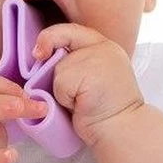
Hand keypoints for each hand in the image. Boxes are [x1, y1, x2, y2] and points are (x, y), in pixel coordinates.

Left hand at [32, 24, 144, 147]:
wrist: (123, 131)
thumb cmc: (106, 111)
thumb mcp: (96, 77)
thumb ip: (79, 63)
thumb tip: (45, 59)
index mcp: (106, 47)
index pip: (70, 31)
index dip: (50, 38)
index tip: (39, 53)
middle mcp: (104, 48)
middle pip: (60, 53)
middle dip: (60, 76)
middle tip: (81, 96)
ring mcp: (98, 59)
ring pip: (58, 71)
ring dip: (63, 91)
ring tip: (83, 102)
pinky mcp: (89, 74)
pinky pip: (60, 85)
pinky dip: (65, 100)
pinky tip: (81, 107)